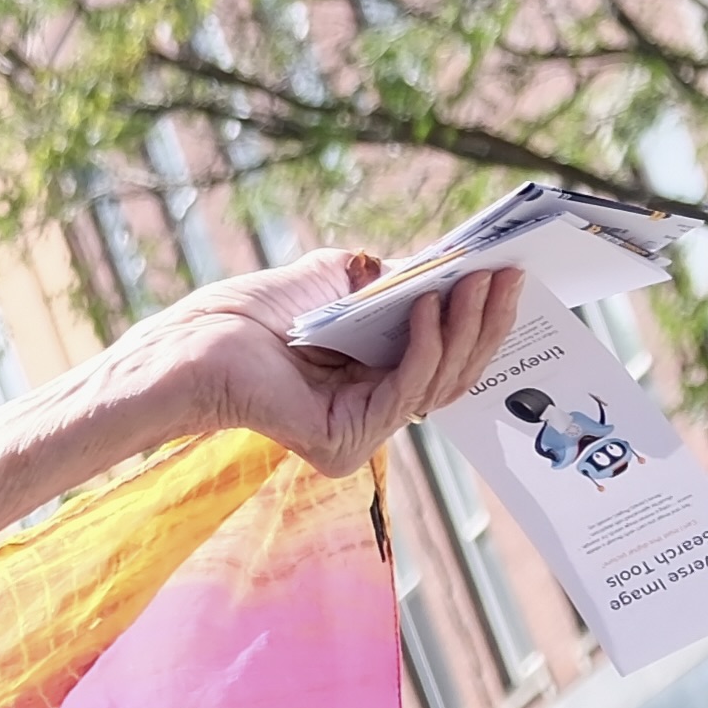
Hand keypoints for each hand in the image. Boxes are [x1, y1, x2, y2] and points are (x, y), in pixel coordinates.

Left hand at [124, 251, 528, 476]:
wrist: (197, 341)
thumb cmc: (255, 311)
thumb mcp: (337, 281)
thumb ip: (390, 279)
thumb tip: (443, 266)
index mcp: (373, 383)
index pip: (445, 360)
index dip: (480, 321)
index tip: (509, 273)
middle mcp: (371, 416)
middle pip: (452, 375)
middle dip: (485, 322)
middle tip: (509, 275)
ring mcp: (360, 435)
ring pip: (436, 382)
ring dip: (463, 327)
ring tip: (477, 280)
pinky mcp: (344, 442)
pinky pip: (402, 390)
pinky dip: (423, 345)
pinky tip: (428, 305)